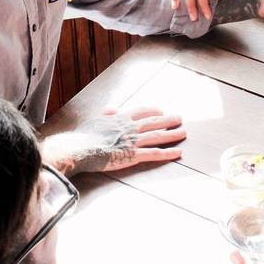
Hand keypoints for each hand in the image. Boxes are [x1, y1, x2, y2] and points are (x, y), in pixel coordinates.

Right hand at [41, 106, 185, 174]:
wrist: (80, 149)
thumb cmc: (84, 137)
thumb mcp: (95, 120)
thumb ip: (106, 114)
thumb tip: (112, 108)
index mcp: (121, 118)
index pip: (141, 111)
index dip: (153, 110)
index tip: (161, 110)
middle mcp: (130, 128)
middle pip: (154, 122)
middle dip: (168, 119)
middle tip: (179, 118)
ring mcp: (133, 141)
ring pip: (158, 136)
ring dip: (172, 134)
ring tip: (184, 132)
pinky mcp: (134, 155)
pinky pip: (155, 153)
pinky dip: (168, 153)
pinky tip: (178, 152)